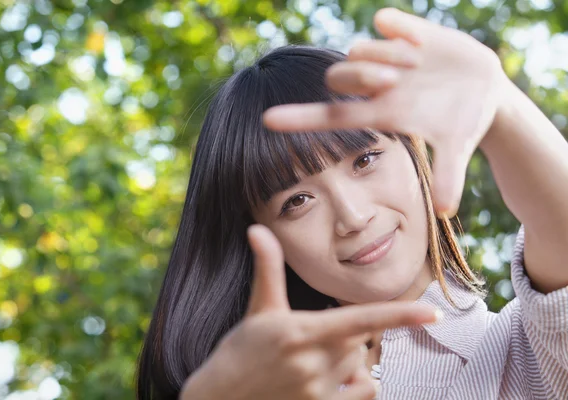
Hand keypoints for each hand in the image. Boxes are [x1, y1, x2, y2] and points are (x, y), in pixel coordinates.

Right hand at [181, 224, 438, 399]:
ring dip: (351, 359)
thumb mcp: (258, 308)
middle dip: (348, 334)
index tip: (433, 313)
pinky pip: (364, 392)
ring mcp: (318, 392)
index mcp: (301, 331)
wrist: (219, 398)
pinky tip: (333, 380)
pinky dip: (358, 383)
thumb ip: (267, 268)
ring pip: (362, 366)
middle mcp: (314, 363)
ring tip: (318, 359)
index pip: (361, 320)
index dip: (400, 315)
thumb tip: (257, 229)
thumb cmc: (240, 350)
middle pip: (360, 340)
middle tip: (317, 335)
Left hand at [263, 8, 505, 216]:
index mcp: (380, 114)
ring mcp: (387, 56)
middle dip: (361, 77)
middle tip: (395, 82)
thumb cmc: (462, 123)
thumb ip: (448, 175)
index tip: (266, 121)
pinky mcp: (405, 31)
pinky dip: (400, 29)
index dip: (299, 119)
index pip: (330, 117)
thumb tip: (446, 211)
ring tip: (417, 63)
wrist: (484, 88)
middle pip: (337, 76)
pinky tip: (420, 43)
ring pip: (360, 49)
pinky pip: (386, 21)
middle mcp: (375, 85)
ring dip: (387, 56)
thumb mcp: (455, 148)